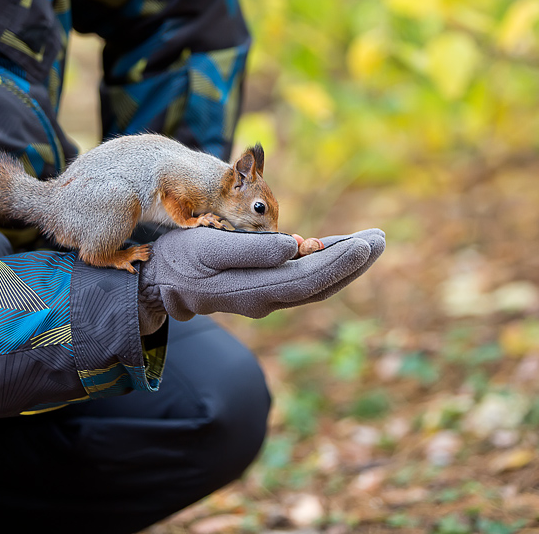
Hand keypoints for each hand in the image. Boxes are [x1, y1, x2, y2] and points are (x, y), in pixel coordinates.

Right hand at [137, 227, 385, 334]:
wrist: (158, 283)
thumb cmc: (181, 259)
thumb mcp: (208, 249)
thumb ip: (251, 251)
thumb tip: (294, 247)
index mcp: (258, 291)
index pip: (312, 278)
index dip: (342, 261)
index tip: (367, 243)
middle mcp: (268, 300)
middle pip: (322, 284)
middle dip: (354, 262)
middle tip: (380, 238)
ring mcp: (267, 297)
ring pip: (316, 284)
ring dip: (344, 264)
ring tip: (368, 242)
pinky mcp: (263, 290)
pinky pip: (303, 281)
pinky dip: (324, 265)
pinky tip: (336, 249)